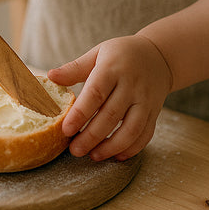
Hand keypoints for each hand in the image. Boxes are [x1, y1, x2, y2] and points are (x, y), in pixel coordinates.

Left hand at [48, 35, 172, 161]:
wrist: (158, 56)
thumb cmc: (121, 54)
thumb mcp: (98, 53)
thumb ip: (75, 68)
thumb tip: (50, 77)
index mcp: (113, 68)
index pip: (96, 93)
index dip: (80, 113)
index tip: (66, 130)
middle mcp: (131, 84)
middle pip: (111, 115)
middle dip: (92, 136)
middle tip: (75, 150)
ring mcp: (145, 99)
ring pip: (131, 129)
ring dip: (112, 146)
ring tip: (93, 156)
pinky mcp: (154, 112)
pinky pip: (145, 134)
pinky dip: (131, 148)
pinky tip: (116, 156)